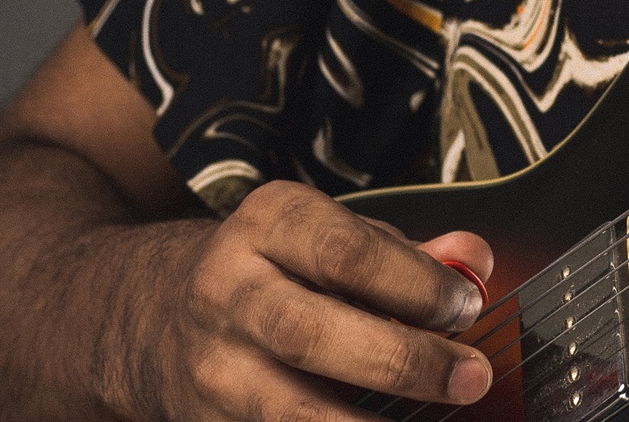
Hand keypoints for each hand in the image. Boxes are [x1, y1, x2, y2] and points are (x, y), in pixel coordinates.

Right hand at [116, 180, 494, 420]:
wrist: (154, 313)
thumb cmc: (276, 270)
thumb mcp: (332, 237)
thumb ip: (408, 253)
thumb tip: (475, 262)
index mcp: (267, 225)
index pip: (346, 253)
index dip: (415, 285)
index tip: (466, 308)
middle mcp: (228, 292)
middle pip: (313, 334)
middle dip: (402, 360)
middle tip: (470, 375)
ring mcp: (210, 367)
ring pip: (288, 411)